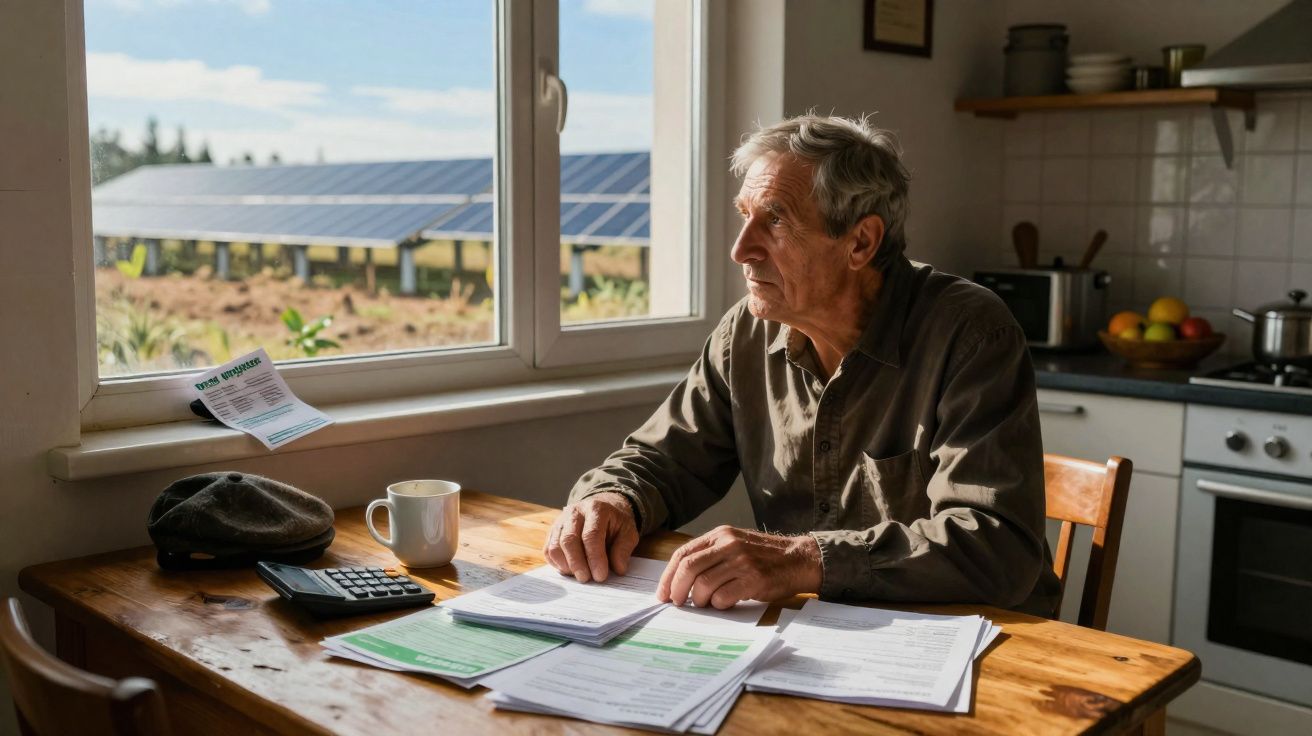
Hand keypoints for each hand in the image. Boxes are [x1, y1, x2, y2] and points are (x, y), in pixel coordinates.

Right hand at [543, 492, 639, 582]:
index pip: (591, 535)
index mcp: (596, 509)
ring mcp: (560, 521)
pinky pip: (548, 551)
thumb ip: (624, 549)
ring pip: (555, 546)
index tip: (600, 576)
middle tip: (587, 579)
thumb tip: (618, 569)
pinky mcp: (552, 532)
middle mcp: (574, 512)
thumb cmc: (615, 524)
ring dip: (566, 566)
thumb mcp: (628, 532)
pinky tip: (571, 570)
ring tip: (580, 576)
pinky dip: (558, 564)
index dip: (595, 558)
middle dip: (578, 564)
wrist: (602, 509)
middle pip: (569, 540)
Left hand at [657, 526, 821, 608]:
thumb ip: (711, 555)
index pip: (683, 553)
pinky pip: (723, 597)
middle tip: (677, 602)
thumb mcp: (735, 544)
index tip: (663, 593)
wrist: (798, 559)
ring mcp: (741, 561)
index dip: (669, 576)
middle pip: (689, 568)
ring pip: (704, 584)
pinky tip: (723, 604)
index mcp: (720, 534)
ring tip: (704, 604)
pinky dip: (718, 605)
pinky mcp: (753, 579)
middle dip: (677, 589)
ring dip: (699, 600)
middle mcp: (729, 544)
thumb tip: (680, 580)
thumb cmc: (763, 556)